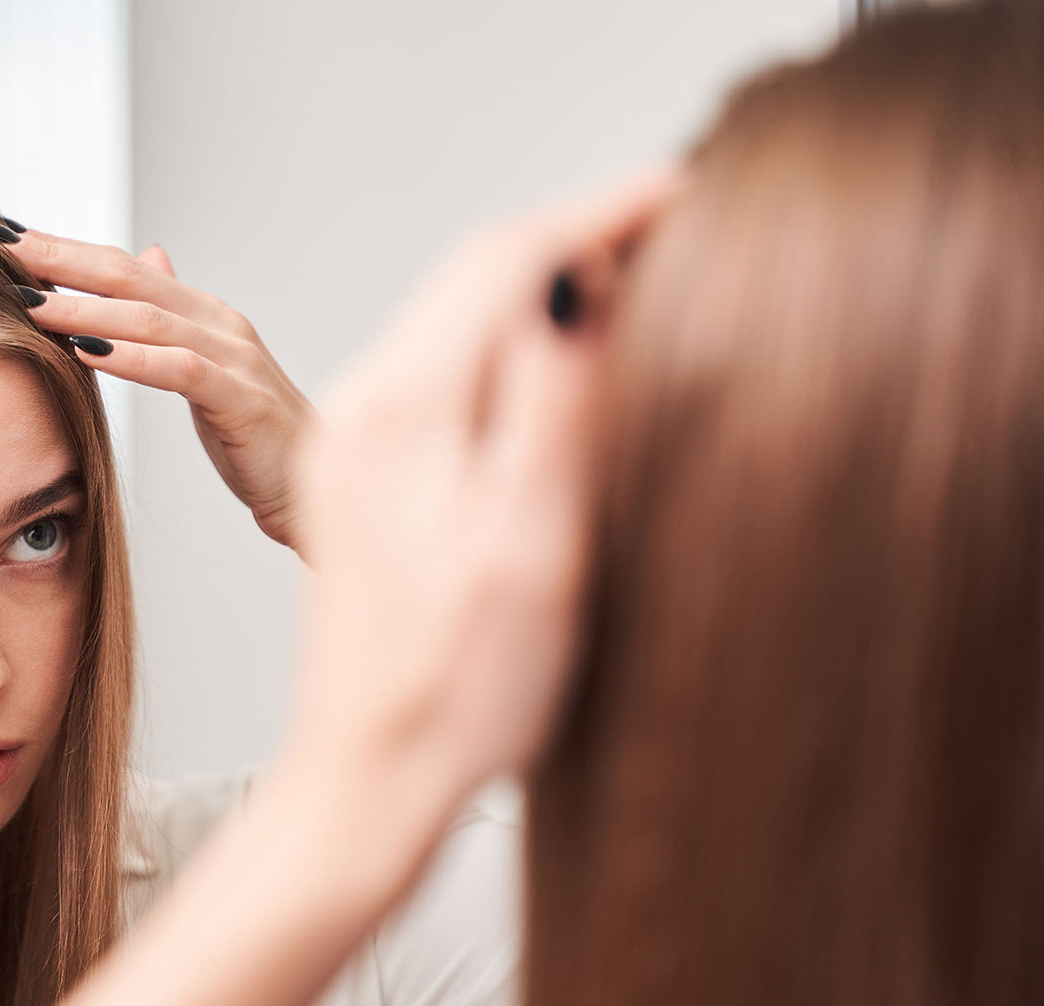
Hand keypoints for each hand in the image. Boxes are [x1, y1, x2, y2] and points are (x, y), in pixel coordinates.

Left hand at [10, 233, 316, 552]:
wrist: (312, 491)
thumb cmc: (254, 437)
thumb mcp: (206, 370)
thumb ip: (173, 318)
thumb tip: (149, 258)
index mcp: (205, 316)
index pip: (125, 270)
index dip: (67, 250)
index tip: (6, 238)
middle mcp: (221, 325)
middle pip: (132, 280)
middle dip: (64, 262)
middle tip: (4, 247)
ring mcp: (237, 358)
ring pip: (150, 320)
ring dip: (85, 309)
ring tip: (29, 304)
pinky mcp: (244, 401)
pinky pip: (180, 370)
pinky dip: (131, 358)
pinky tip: (86, 353)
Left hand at [289, 168, 679, 835]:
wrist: (368, 779)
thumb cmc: (458, 689)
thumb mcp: (532, 545)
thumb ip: (556, 405)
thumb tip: (576, 281)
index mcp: (402, 412)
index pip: (506, 261)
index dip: (601, 214)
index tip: (687, 188)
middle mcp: (362, 412)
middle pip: (474, 276)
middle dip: (574, 236)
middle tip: (675, 219)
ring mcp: (357, 446)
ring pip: (456, 319)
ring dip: (539, 286)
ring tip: (633, 274)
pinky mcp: (366, 481)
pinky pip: (441, 371)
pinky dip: (507, 344)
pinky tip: (556, 364)